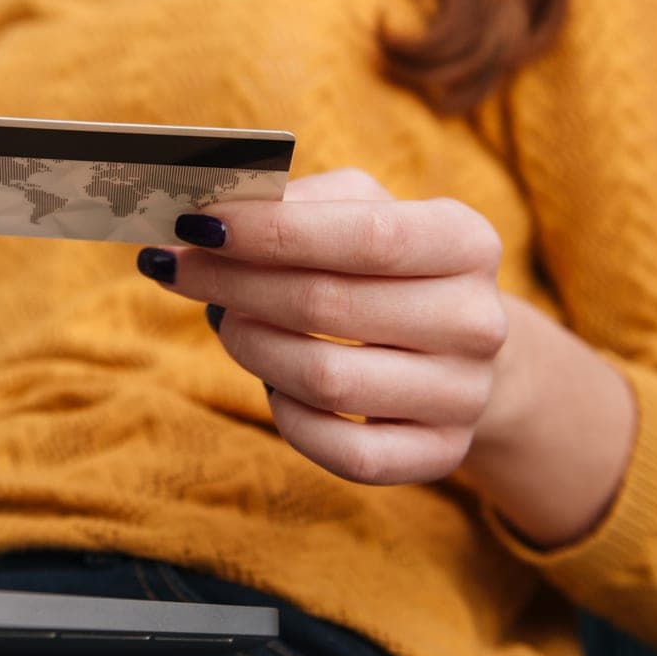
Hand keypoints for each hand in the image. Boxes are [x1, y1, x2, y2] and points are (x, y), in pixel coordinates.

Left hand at [142, 168, 509, 485]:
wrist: (459, 345)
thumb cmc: (388, 262)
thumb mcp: (359, 207)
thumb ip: (293, 200)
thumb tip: (212, 212)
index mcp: (466, 241)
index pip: (367, 237)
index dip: (274, 232)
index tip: (199, 224)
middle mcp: (477, 321)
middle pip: (330, 306)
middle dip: (235, 283)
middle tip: (179, 268)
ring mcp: (463, 395)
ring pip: (326, 381)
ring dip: (251, 346)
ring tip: (225, 319)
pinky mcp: (441, 454)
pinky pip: (343, 452)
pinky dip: (287, 415)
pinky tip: (271, 381)